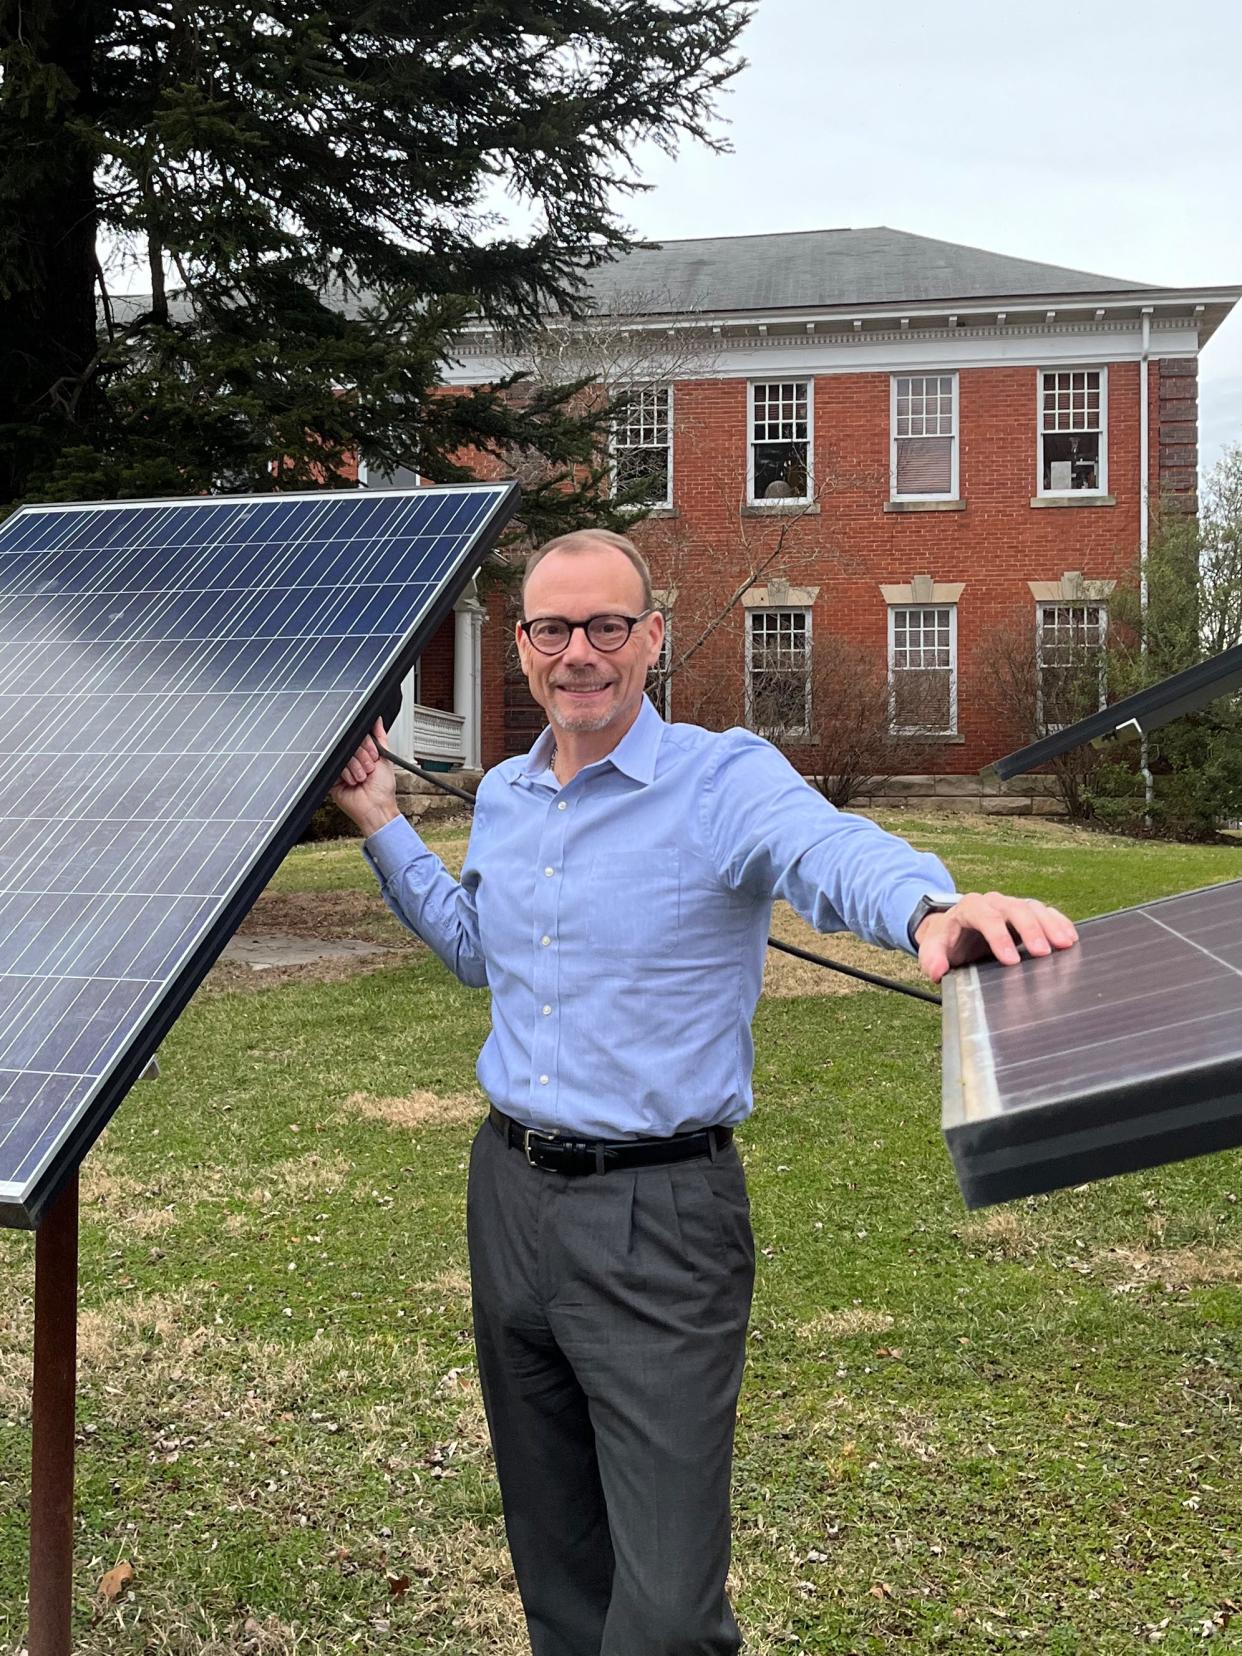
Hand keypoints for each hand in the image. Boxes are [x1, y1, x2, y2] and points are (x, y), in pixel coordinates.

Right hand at [329, 718, 399, 836]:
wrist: (376, 807)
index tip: (374, 756)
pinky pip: (336, 766)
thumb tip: (378, 720)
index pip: (360, 738)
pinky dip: (347, 774)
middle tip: (370, 769)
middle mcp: (353, 760)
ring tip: (362, 778)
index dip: (367, 745)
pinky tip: (353, 782)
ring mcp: (343, 768)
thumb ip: (380, 737)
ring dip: (356, 768)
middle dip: (363, 758)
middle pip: (351, 745)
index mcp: (365, 754)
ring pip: (344, 755)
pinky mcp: (333, 778)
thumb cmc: (383, 789)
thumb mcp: (385, 758)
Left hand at [915, 892, 1077, 984]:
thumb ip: (931, 958)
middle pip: (1016, 909)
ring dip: (1051, 926)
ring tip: (1066, 945)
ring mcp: (1013, 906)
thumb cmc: (948, 939)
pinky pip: (1046, 913)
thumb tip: (936, 971)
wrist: (955, 929)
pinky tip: (1071, 938)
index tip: (1011, 960)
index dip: (999, 938)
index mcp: (971, 907)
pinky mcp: (1027, 914)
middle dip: (1031, 930)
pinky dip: (1059, 923)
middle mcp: (994, 902)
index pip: (987, 918)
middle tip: (1043, 953)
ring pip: (1034, 909)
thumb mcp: (933, 947)